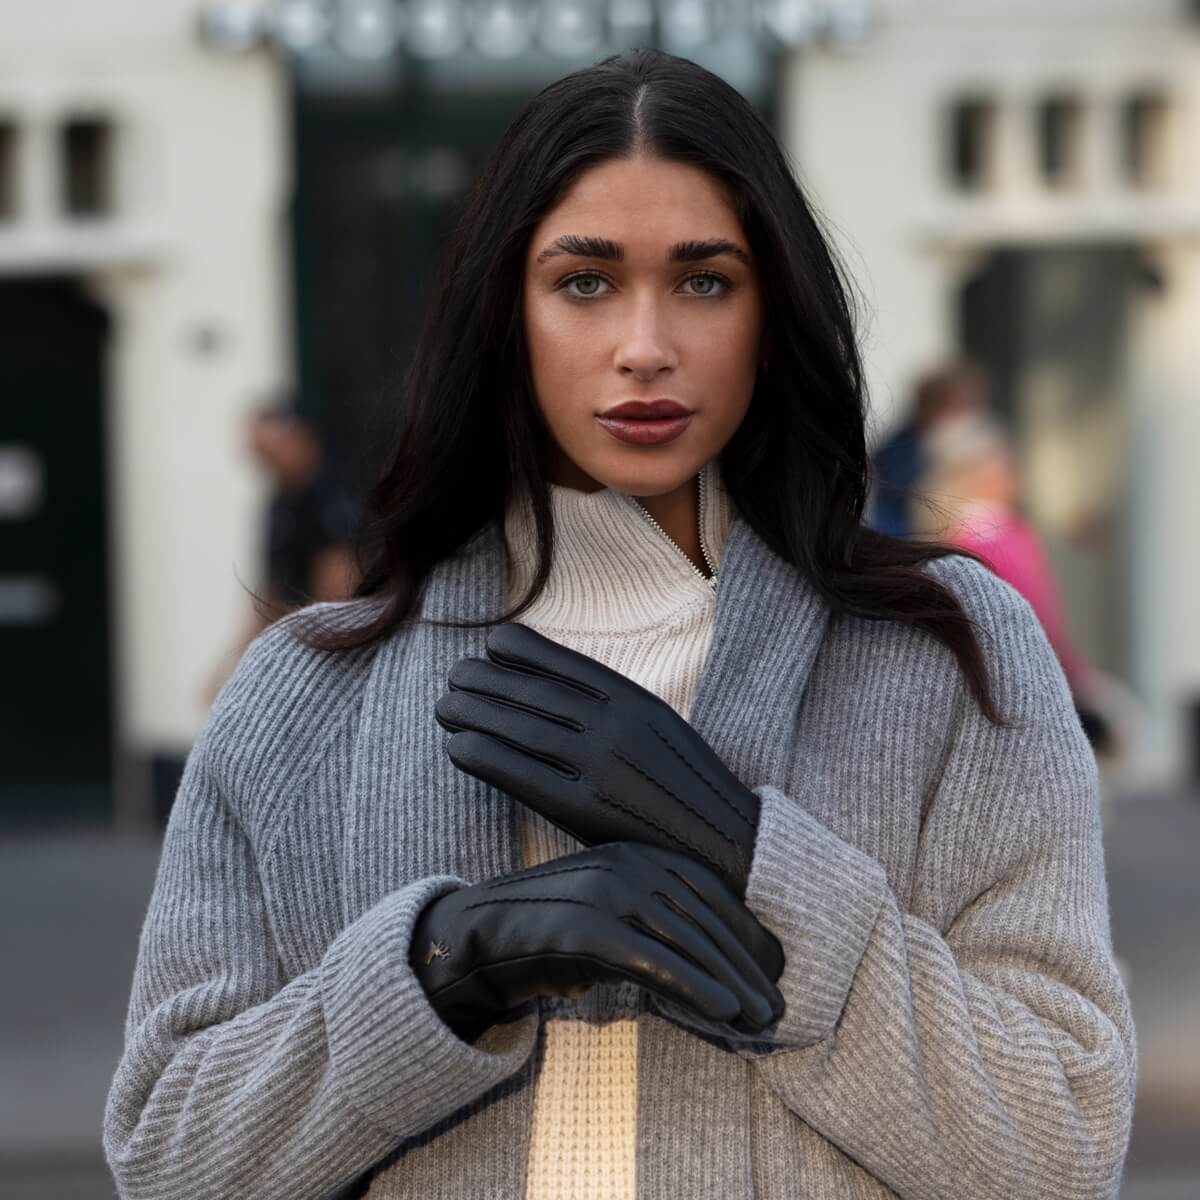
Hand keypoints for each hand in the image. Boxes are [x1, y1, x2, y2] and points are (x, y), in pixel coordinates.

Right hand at [409, 842, 783, 1043]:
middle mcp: (626, 862)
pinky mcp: (584, 927)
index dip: (748, 932)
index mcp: (637, 853)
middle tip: (777, 1009)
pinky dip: (693, 985)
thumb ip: (658, 927)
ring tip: (761, 1021)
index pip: (710, 891)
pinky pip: (651, 959)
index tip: (776, 971)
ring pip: (686, 939)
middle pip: (704, 917)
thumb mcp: (613, 919)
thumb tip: (721, 969)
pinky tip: (723, 1011)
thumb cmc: (550, 936)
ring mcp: (604, 890)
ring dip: (731, 982)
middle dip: (748, 965)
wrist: (475, 941)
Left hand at [435, 622, 760, 897]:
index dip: (519, 650)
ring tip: (445, 706)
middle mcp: (615, 724)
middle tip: (454, 676)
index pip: (562, 662)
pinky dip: (483, 755)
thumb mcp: (657, 726)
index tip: (490, 644)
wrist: (724, 842)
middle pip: (533, 691)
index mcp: (635, 699)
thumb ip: (612, 705)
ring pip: (520, 727)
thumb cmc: (684, 786)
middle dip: (485, 679)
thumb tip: (553, 687)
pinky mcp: (585, 807)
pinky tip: (456, 747)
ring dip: (473, 712)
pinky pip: (520, 773)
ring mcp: (600, 764)